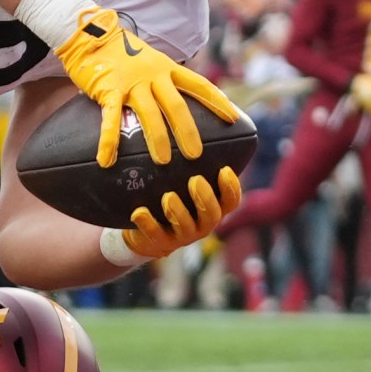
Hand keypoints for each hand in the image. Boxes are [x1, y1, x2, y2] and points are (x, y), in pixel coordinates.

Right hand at [55, 8, 241, 164]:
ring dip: (158, 139)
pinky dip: (108, 140)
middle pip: (177, 104)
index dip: (217, 101)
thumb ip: (164, 81)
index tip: (233, 119)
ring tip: (164, 162)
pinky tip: (106, 160)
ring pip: (150, 114)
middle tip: (196, 155)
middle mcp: (153, 75)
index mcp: (166, 68)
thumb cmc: (122, 54)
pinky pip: (110, 118)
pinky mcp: (109, 90)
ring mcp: (131, 83)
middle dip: (188, 130)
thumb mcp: (151, 62)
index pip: (199, 85)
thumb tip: (180, 107)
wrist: (91, 35)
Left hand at [118, 167, 242, 262]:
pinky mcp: (161, 243)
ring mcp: (183, 236)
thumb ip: (194, 167)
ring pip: (186, 227)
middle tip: (195, 180)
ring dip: (178, 212)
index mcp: (214, 207)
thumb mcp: (185, 181)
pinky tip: (139, 212)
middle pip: (212, 214)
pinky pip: (155, 235)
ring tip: (168, 197)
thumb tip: (192, 128)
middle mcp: (203, 224)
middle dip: (204, 198)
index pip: (231, 201)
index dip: (231, 188)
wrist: (146, 228)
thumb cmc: (171, 195)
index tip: (224, 170)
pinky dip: (148, 224)